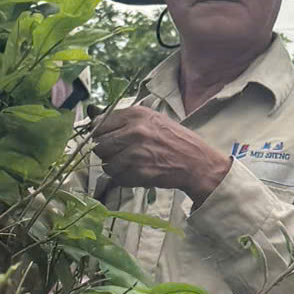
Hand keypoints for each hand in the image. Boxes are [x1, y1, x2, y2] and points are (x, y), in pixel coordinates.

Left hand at [92, 105, 230, 202]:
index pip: (100, 124)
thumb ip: (127, 121)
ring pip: (106, 164)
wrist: (196, 162)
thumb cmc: (175, 140)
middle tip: (118, 154)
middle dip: (106, 152)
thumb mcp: (153, 119)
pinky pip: (117, 178)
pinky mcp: (139, 172)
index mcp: (136, 115)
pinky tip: (136, 173)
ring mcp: (136, 153)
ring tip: (129, 165)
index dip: (100, 134)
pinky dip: (123, 178)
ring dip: (114, 167)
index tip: (105, 139)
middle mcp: (134, 131)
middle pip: (99, 145)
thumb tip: (97, 126)